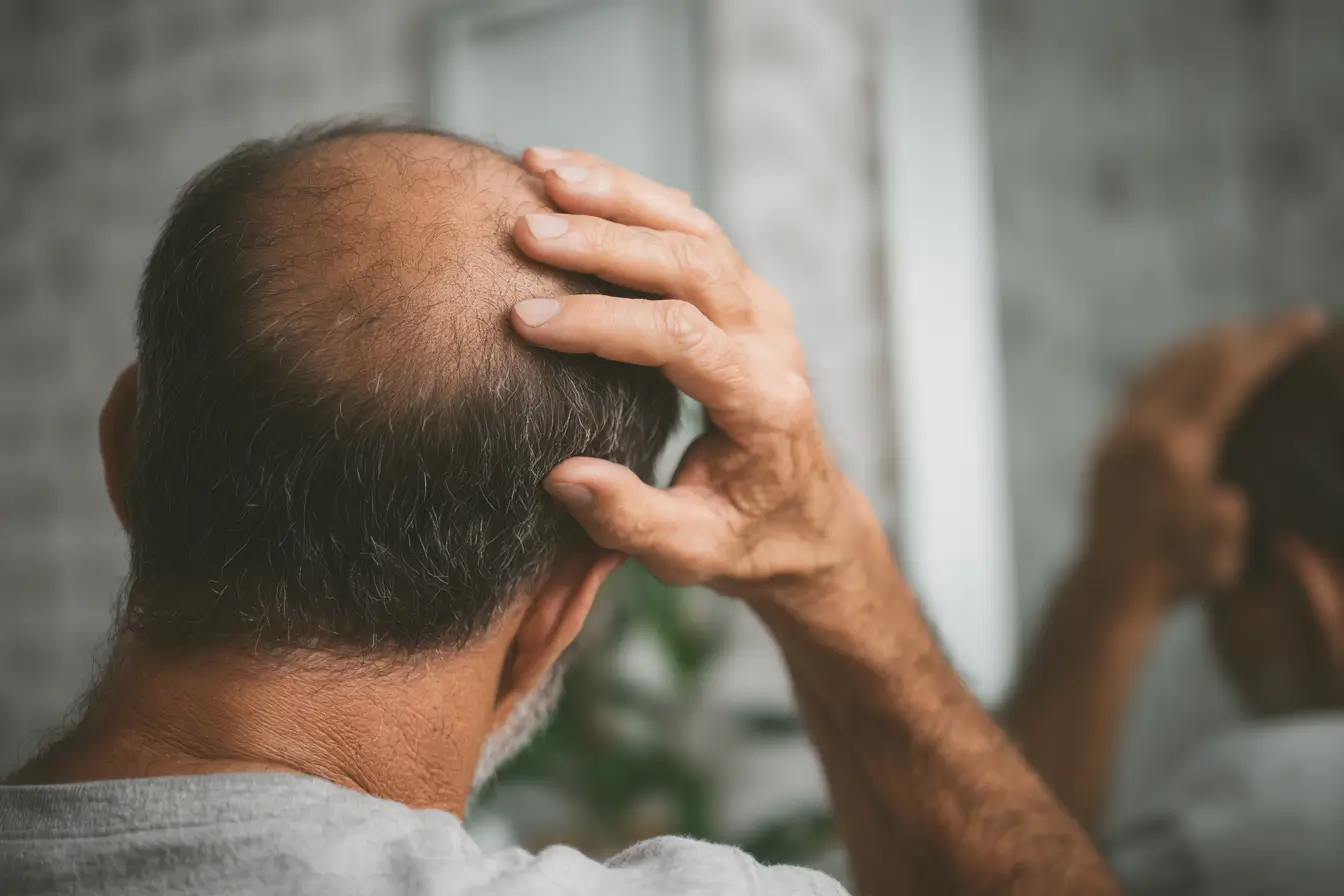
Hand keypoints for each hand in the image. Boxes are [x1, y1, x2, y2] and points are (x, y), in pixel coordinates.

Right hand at [509, 148, 883, 603]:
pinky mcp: (743, 294)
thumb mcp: (692, 553)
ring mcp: (762, 309)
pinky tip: (572, 174)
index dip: (601, 323)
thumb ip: (632, 519)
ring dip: (616, 194)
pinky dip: (631, 195)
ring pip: (693, 228)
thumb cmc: (746, 538)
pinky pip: (690, 227)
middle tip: (525, 230)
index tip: (525, 320)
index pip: (681, 339)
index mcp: (764, 403)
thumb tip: (562, 476)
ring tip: (538, 169)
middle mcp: (772, 342)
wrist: (805, 517)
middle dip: (603, 241)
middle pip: (692, 264)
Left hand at [1085, 311, 1323, 597]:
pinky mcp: (1108, 439)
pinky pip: (1142, 383)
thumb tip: (1231, 499)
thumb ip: (1225, 529)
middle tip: (1289, 322)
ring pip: (1167, 364)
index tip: (1309, 320)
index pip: (1232, 375)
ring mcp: (1121, 432)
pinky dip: (1174, 363)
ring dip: (1209, 343)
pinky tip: (1196, 361)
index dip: (1273, 342)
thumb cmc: (1178, 575)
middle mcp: (1146, 432)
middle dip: (1250, 334)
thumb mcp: (1215, 563)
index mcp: (1180, 452)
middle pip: (1202, 358)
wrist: (1113, 584)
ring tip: (1248, 334)